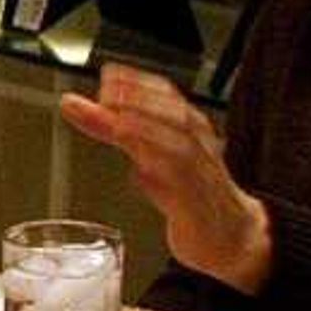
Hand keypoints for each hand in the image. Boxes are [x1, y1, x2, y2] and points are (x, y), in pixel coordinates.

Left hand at [56, 64, 273, 291]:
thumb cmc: (189, 191)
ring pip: (180, 148)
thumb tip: (79, 108)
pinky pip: (185, 189)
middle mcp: (198, 148)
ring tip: (118, 125)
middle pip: (175, 116)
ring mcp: (201, 177)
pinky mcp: (198, 209)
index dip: (140, 83)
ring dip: (149, 133)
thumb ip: (115, 130)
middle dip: (142, 102)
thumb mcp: (149, 154)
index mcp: (189, 131)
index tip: (110, 74)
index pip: (168, 96)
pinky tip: (141, 170)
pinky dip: (163, 177)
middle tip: (109, 95)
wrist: (232, 236)